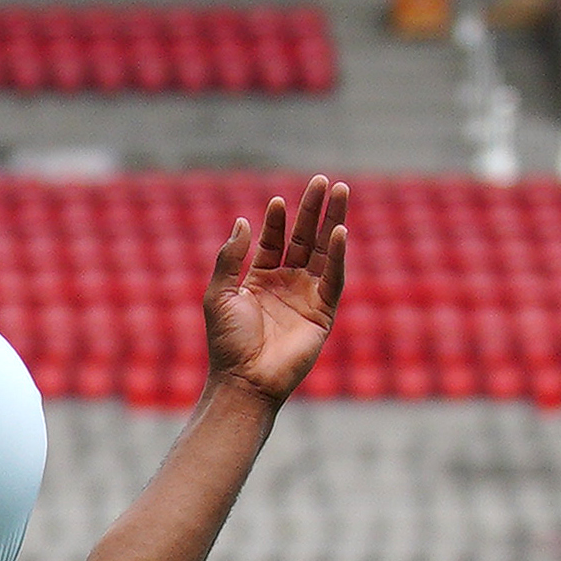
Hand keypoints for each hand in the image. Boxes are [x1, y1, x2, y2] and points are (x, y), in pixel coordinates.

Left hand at [203, 176, 350, 400]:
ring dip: (332, 221)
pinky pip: (333, 278)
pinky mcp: (323, 312)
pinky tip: (339, 231)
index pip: (274, 241)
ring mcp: (306, 296)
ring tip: (341, 191)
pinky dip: (338, 255)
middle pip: (303, 238)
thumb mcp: (219, 294)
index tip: (278, 201)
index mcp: (260, 280)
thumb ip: (229, 258)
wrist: (244, 379)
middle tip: (323, 181)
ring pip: (323, 251)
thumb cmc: (226, 342)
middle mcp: (286, 285)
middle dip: (313, 210)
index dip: (277, 221)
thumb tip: (241, 221)